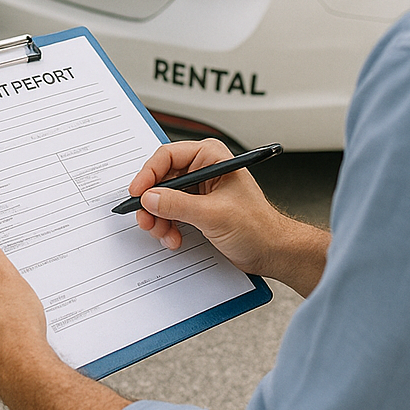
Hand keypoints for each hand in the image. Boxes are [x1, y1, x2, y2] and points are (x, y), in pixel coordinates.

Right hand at [129, 140, 329, 296]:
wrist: (272, 252)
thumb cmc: (257, 226)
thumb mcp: (213, 214)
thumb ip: (178, 204)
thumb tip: (150, 197)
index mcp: (210, 156)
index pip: (168, 156)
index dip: (149, 174)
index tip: (137, 192)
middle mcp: (203, 168)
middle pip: (162, 179)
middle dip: (153, 202)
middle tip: (146, 219)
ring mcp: (199, 189)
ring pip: (163, 198)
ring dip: (159, 218)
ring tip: (165, 234)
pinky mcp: (197, 207)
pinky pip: (171, 212)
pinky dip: (167, 226)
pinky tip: (174, 238)